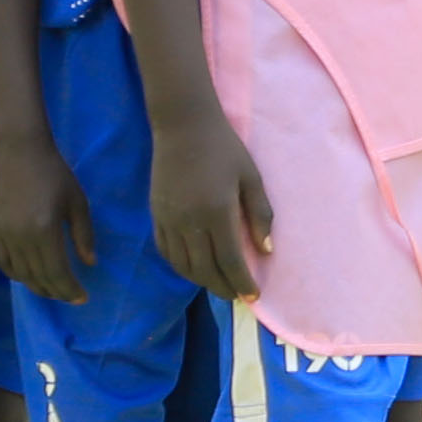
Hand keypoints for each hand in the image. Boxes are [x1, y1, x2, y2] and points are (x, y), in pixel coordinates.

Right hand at [0, 135, 95, 300]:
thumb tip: (89, 264)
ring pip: (20, 274)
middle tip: (71, 297)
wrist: (22, 153)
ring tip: (53, 290)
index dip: (70, 289)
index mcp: (45, 230)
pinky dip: (16, 275)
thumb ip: (83, 235)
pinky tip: (28, 277)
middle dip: (57, 292)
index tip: (82, 297)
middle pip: (39, 277)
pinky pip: (3, 262)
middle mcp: (22, 237)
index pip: (57, 272)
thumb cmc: (56, 174)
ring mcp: (5, 234)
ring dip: (37, 287)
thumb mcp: (78, 203)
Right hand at [148, 112, 269, 301]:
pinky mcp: (155, 215)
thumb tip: (265, 251)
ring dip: (202, 281)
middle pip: (205, 269)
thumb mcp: (251, 177)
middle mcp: (189, 221)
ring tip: (219, 284)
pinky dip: (181, 267)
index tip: (253, 297)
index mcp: (217, 211)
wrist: (182, 125)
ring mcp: (169, 220)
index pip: (230, 260)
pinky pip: (166, 252)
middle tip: (237, 296)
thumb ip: (260, 215)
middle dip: (223, 288)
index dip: (242, 283)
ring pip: (183, 265)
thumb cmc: (223, 148)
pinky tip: (195, 268)